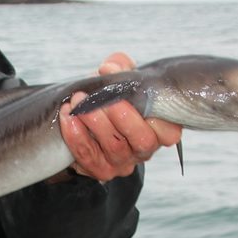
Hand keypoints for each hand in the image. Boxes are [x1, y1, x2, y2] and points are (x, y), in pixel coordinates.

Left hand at [58, 52, 181, 182]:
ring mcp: (124, 163)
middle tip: (101, 97)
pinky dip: (75, 134)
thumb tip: (110, 68)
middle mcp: (145, 149)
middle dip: (121, 116)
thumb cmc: (112, 97)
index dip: (154, 113)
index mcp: (160, 129)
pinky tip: (67, 115)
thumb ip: (122, 67)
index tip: (133, 91)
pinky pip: (88, 155)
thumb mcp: (122, 79)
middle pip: (142, 140)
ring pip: (114, 147)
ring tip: (79, 101)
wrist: (86, 117)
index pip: (170, 131)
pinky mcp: (101, 169)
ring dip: (95, 122)